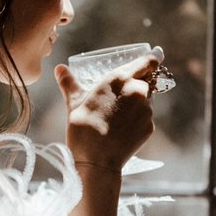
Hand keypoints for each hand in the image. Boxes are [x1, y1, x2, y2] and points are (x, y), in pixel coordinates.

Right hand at [55, 51, 157, 171]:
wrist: (96, 160)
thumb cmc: (83, 128)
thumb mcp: (73, 102)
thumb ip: (69, 82)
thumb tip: (60, 69)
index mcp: (121, 78)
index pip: (150, 61)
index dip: (154, 57)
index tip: (156, 55)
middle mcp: (138, 90)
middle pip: (147, 81)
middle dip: (137, 85)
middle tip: (120, 98)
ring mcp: (147, 110)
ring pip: (147, 100)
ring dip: (137, 103)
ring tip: (117, 117)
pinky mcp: (149, 127)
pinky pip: (145, 117)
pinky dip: (136, 120)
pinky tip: (121, 129)